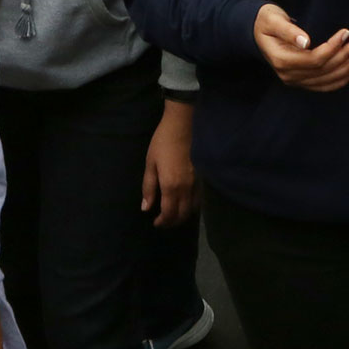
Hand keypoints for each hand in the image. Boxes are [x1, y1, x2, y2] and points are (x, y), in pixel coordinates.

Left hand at [141, 99, 196, 226]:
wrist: (183, 125)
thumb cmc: (162, 143)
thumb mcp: (150, 164)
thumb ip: (148, 188)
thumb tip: (146, 208)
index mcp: (171, 186)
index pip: (169, 214)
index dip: (163, 222)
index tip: (156, 223)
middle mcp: (186, 189)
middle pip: (182, 215)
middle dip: (173, 222)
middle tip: (164, 222)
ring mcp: (197, 184)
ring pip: (193, 209)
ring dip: (183, 216)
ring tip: (174, 215)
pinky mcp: (202, 178)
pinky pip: (199, 199)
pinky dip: (192, 207)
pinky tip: (185, 203)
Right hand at [252, 4, 348, 91]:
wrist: (256, 30)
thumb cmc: (266, 20)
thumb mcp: (273, 20)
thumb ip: (288, 30)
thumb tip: (305, 41)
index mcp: (282, 60)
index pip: (314, 59)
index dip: (333, 47)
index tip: (347, 32)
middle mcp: (288, 75)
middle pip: (323, 70)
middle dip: (346, 56)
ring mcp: (294, 80)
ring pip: (326, 79)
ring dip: (347, 68)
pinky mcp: (300, 80)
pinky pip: (322, 85)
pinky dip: (339, 80)